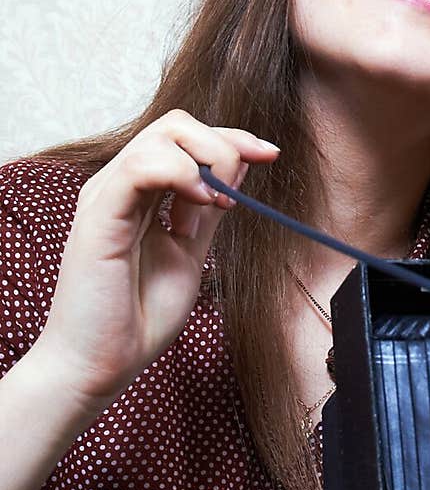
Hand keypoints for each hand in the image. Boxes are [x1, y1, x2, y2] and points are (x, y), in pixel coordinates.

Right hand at [35, 109, 279, 409]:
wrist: (101, 364)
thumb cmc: (137, 317)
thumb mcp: (189, 252)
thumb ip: (207, 211)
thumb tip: (237, 167)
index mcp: (139, 193)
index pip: (184, 139)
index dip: (232, 138)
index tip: (270, 154)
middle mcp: (120, 185)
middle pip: (176, 125)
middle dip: (223, 145)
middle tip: (239, 193)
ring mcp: (107, 196)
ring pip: (161, 136)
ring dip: (207, 161)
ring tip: (217, 206)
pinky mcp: (99, 215)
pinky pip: (141, 167)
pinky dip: (181, 174)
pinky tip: (202, 203)